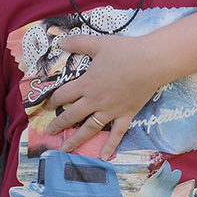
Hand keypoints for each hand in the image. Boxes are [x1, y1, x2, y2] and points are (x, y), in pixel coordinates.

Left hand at [45, 33, 170, 159]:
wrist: (151, 61)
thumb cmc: (125, 50)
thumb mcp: (98, 43)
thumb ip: (77, 43)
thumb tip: (60, 40)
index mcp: (86, 84)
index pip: (63, 95)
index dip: (52, 101)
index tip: (45, 107)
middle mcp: (95, 100)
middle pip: (72, 115)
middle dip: (58, 124)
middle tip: (49, 132)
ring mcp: (111, 110)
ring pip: (89, 128)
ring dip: (76, 139)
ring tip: (65, 148)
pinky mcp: (126, 115)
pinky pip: (116, 133)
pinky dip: (110, 146)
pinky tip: (104, 157)